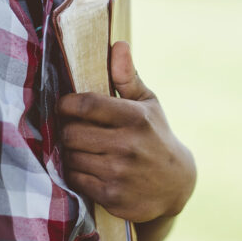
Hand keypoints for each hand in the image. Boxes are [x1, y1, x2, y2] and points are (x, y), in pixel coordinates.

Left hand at [57, 41, 195, 222]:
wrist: (175, 185)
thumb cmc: (155, 137)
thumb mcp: (148, 105)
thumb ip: (127, 77)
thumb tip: (118, 44)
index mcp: (135, 118)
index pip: (86, 105)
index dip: (66, 104)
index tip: (65, 106)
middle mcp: (127, 145)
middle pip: (71, 133)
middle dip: (69, 130)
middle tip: (76, 130)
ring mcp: (118, 173)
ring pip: (70, 156)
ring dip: (72, 152)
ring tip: (84, 149)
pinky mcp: (111, 196)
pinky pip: (75, 179)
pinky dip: (76, 173)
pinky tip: (90, 168)